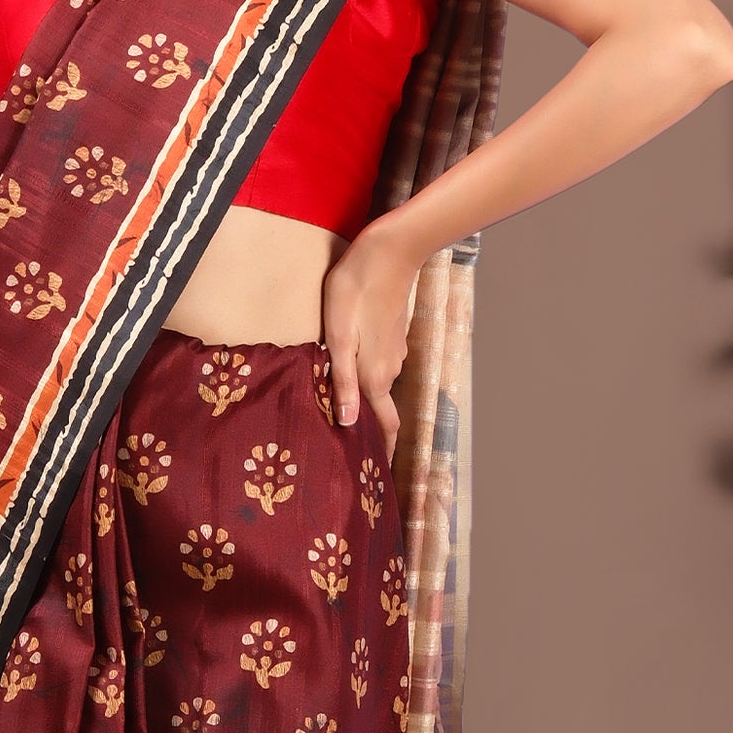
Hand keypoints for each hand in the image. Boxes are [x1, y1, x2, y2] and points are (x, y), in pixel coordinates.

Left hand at [321, 229, 417, 463]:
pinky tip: (351, 376)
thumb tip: (349, 423)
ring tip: (345, 419)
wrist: (387, 253)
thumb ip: (343, 381)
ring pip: (379, 387)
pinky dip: (368, 379)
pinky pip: (379, 367)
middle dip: (370, 431)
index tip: (379, 478)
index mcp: (374, 376)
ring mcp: (393, 352)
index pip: (385, 425)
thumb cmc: (353, 291)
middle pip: (381, 410)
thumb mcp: (339, 337)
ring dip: (366, 403)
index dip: (384, 451)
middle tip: (351, 454)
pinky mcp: (391, 336)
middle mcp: (389, 369)